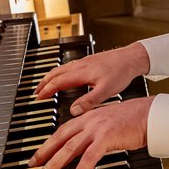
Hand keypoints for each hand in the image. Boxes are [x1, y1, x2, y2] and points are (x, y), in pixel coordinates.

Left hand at [28, 95, 153, 168]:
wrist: (150, 114)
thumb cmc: (135, 119)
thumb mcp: (109, 123)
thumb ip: (96, 132)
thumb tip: (89, 146)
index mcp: (89, 117)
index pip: (63, 130)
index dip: (49, 143)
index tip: (40, 154)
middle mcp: (89, 121)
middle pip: (61, 137)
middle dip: (45, 152)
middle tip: (34, 165)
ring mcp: (97, 129)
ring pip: (70, 147)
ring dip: (56, 162)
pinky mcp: (106, 138)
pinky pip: (89, 157)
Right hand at [34, 43, 149, 113]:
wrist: (131, 58)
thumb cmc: (121, 72)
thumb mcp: (106, 90)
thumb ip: (90, 101)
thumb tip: (74, 110)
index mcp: (81, 73)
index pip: (57, 82)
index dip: (46, 90)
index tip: (38, 97)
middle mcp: (79, 65)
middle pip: (55, 73)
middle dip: (44, 83)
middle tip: (36, 92)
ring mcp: (83, 62)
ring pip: (61, 68)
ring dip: (51, 77)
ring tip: (45, 85)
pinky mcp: (89, 61)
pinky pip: (68, 66)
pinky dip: (60, 73)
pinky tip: (65, 77)